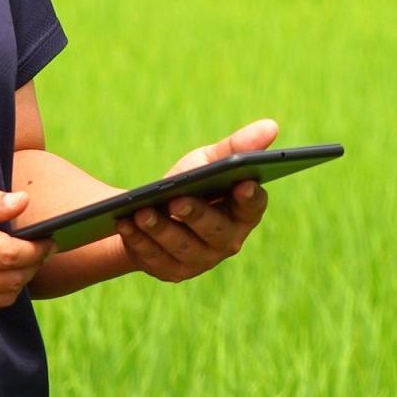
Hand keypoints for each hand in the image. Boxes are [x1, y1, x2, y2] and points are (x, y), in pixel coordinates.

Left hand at [118, 119, 278, 284]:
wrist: (153, 211)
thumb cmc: (191, 183)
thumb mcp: (209, 161)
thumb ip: (237, 146)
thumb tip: (272, 125)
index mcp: (244, 212)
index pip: (254, 206)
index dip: (250, 197)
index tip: (242, 183)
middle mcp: (228, 241)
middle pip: (216, 230)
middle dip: (196, 215)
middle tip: (176, 200)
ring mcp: (200, 260)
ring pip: (182, 247)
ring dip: (160, 229)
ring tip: (140, 211)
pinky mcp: (171, 271)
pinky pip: (155, 258)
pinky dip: (138, 240)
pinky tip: (125, 223)